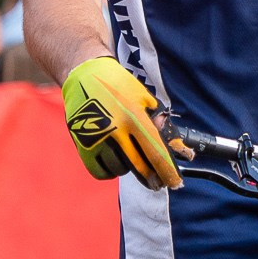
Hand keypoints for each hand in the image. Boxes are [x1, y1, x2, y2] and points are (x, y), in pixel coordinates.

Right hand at [62, 57, 189, 189]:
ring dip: (130, 169)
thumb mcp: (144, 96)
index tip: (175, 182)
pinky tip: (116, 161)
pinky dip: (110, 170)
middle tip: (158, 182)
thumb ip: (159, 120)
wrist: (85, 76)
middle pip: (139, 166)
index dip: (167, 170)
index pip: (155, 152)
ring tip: (132, 158)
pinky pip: (101, 171)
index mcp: (134, 116)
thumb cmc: (119, 85)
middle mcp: (115, 130)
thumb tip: (174, 145)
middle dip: (152, 177)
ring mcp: (96, 139)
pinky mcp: (82, 144)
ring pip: (120, 169)